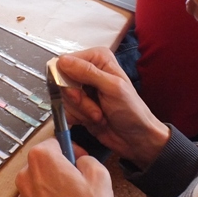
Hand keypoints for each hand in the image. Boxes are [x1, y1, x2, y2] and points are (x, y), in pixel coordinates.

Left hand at [15, 139, 113, 196]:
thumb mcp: (100, 176)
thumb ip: (89, 158)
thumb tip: (83, 160)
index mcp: (42, 158)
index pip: (55, 139)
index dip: (72, 146)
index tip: (79, 155)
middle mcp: (27, 174)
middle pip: (47, 159)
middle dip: (63, 165)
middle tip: (80, 177)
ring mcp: (24, 194)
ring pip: (43, 178)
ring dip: (56, 183)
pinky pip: (40, 196)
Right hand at [57, 47, 169, 169]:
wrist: (135, 138)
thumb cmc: (132, 111)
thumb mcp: (112, 88)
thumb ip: (87, 72)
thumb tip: (63, 61)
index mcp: (97, 59)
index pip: (65, 62)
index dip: (67, 79)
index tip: (80, 93)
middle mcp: (88, 71)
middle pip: (62, 82)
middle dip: (78, 99)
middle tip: (95, 107)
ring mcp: (83, 89)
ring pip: (64, 98)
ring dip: (81, 111)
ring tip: (99, 115)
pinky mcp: (79, 105)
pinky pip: (65, 111)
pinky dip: (78, 118)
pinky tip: (94, 120)